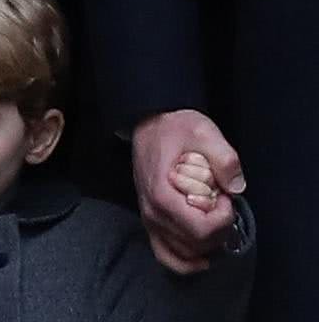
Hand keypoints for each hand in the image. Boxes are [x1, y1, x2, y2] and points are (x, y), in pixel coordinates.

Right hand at [132, 110, 244, 273]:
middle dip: (219, 229)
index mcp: (163, 195)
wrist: (149, 124)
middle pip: (195, 243)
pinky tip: (202, 258)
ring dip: (206, 244)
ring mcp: (149, 220)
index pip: (200, 228)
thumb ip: (224, 158)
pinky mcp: (150, 221)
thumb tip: (238, 187)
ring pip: (183, 253)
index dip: (223, 219)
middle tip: (224, 204)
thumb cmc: (175, 128)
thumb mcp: (204, 132)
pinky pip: (165, 254)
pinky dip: (184, 262)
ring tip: (215, 220)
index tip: (226, 197)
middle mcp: (153, 213)